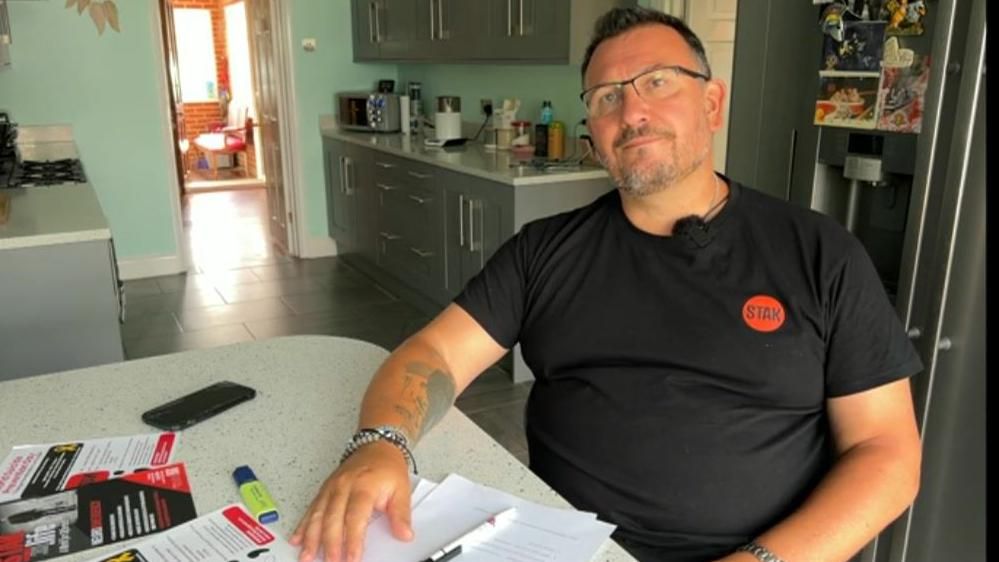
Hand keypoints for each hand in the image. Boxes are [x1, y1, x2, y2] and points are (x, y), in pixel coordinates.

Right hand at [290, 442, 413, 561]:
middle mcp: (343, 486)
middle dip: (330, 544)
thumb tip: (404, 534)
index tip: (353, 558)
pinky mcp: (324, 489)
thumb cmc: (387, 467)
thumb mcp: (401, 489)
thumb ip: (401, 514)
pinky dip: (303, 526)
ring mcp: (331, 488)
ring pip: (317, 515)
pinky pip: (311, 509)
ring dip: (311, 538)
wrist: (376, 445)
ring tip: (307, 556)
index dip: (353, 540)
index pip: (355, 517)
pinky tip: (297, 539)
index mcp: (363, 486)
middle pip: (333, 519)